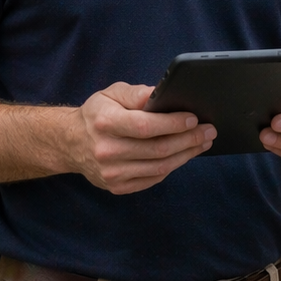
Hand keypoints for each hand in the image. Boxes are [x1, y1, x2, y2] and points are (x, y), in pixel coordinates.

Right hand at [71, 82, 215, 194]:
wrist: (71, 143)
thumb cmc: (98, 114)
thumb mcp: (112, 94)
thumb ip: (137, 94)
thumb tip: (162, 93)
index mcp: (105, 123)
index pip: (145, 126)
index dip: (173, 123)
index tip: (194, 118)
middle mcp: (106, 151)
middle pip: (157, 149)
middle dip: (189, 140)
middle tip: (209, 131)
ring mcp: (111, 173)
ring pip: (159, 167)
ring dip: (186, 155)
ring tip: (203, 143)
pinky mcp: (117, 187)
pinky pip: (153, 179)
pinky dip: (172, 167)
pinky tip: (184, 155)